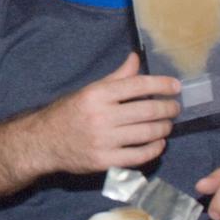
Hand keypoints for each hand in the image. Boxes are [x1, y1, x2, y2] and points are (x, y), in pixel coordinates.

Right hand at [37, 53, 180, 174]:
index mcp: (96, 95)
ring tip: (167, 124)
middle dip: (168, 108)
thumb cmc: (68, 113)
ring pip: (148, 133)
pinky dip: (155, 149)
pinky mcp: (105, 161)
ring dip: (164, 128)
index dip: (161, 84)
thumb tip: (135, 58)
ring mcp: (103, 140)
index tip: (176, 86)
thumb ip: (116, 77)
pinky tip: (158, 143)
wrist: (43, 142)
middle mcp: (101, 116)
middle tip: (175, 108)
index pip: (137, 85)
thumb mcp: (89, 91)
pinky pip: (140, 156)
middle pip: (148, 110)